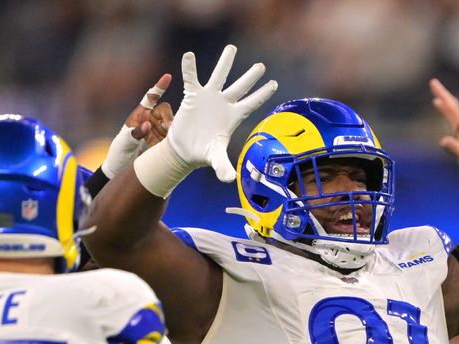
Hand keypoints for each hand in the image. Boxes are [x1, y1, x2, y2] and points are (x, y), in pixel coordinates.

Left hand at [102, 74, 171, 178]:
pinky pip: (174, 137)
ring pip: (172, 124)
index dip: (159, 87)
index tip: (168, 77)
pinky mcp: (165, 143)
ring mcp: (159, 132)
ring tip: (171, 137)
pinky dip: (177, 138)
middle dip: (168, 117)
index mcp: (140, 115)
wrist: (122, 170)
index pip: (151, 98)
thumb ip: (135, 133)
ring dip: (173, 129)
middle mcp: (151, 121)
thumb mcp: (124, 142)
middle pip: (165, 111)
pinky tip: (177, 143)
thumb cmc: (119, 152)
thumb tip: (149, 125)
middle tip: (169, 128)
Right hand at [167, 44, 277, 182]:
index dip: (262, 94)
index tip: (274, 84)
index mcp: (233, 117)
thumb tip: (229, 179)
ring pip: (219, 76)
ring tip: (231, 48)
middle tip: (261, 65)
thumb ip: (223, 166)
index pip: (252, 103)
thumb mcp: (215, 158)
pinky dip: (189, 67)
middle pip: (241, 87)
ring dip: (225, 62)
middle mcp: (224, 104)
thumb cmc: (203, 153)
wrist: (184, 150)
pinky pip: (191, 78)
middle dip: (251, 76)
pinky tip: (189, 55)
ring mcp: (209, 98)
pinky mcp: (192, 96)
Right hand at [429, 78, 458, 173]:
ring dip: (445, 99)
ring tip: (436, 93)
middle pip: (452, 105)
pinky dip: (448, 109)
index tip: (433, 87)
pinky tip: (445, 109)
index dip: (442, 97)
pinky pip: (454, 116)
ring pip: (454, 109)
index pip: (451, 109)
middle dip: (443, 93)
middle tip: (433, 82)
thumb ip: (454, 148)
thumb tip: (443, 141)